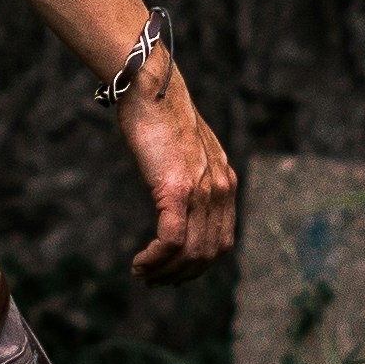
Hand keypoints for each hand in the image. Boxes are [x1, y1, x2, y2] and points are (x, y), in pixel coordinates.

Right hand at [118, 48, 234, 282]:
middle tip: (155, 280)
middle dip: (181, 275)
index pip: (222, 241)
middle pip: (209, 254)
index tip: (174, 273)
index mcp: (224, 180)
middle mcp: (220, 189)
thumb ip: (190, 174)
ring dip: (165, 271)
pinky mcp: (177, 189)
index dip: (199, 266)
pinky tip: (140, 263)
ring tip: (144, 274)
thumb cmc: (159, 112)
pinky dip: (155, 260)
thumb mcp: (186, 149)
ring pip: (190, 253)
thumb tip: (176, 195)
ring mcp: (201, 190)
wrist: (150, 83)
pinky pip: (171, 240)